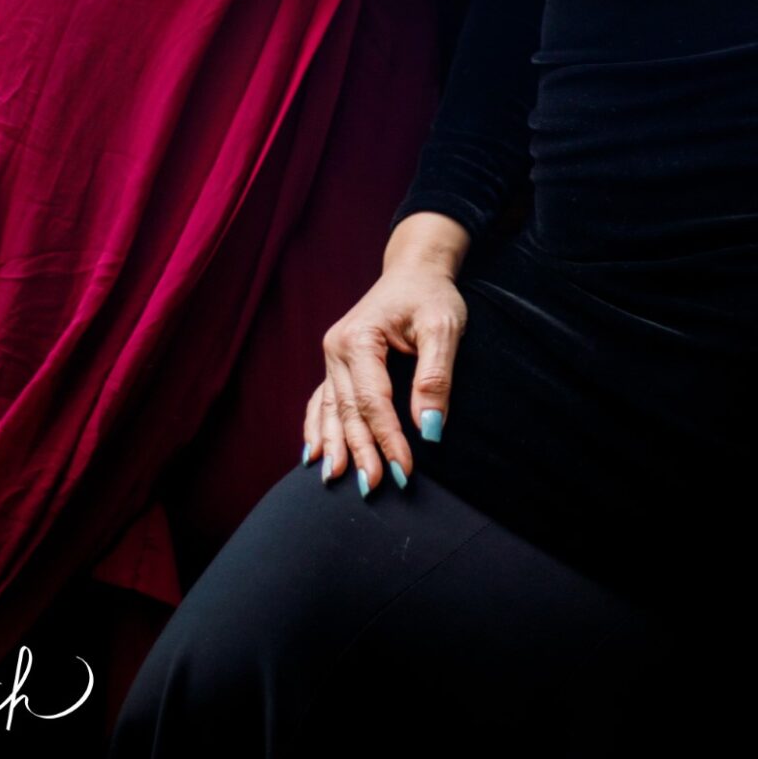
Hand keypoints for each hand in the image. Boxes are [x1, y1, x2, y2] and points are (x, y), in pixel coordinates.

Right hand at [302, 223, 468, 492]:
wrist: (414, 270)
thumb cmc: (431, 295)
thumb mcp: (444, 328)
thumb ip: (435, 377)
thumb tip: (429, 430)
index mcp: (360, 338)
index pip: (373, 400)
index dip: (388, 439)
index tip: (405, 472)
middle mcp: (337, 348)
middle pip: (348, 411)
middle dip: (360, 451)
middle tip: (373, 488)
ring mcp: (332, 356)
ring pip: (331, 410)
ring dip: (335, 446)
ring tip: (335, 479)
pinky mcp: (337, 363)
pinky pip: (322, 400)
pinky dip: (317, 427)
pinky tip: (314, 454)